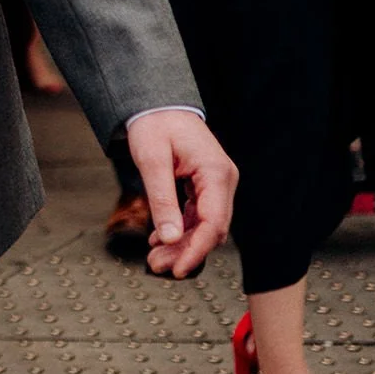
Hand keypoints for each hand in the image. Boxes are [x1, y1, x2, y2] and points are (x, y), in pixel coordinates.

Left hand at [126, 109, 235, 278]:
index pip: (214, 223)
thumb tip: (169, 237)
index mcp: (215, 172)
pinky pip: (198, 215)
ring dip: (181, 244)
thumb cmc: (155, 124)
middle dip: (185, 252)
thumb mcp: (151, 160)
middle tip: (156, 265)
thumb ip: (162, 198)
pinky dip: (181, 230)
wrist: (158, 103)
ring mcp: (216, 183)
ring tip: (154, 258)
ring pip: (204, 226)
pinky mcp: (206, 186)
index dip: (196, 250)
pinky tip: (160, 240)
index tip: (177, 269)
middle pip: (211, 229)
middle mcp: (223, 180)